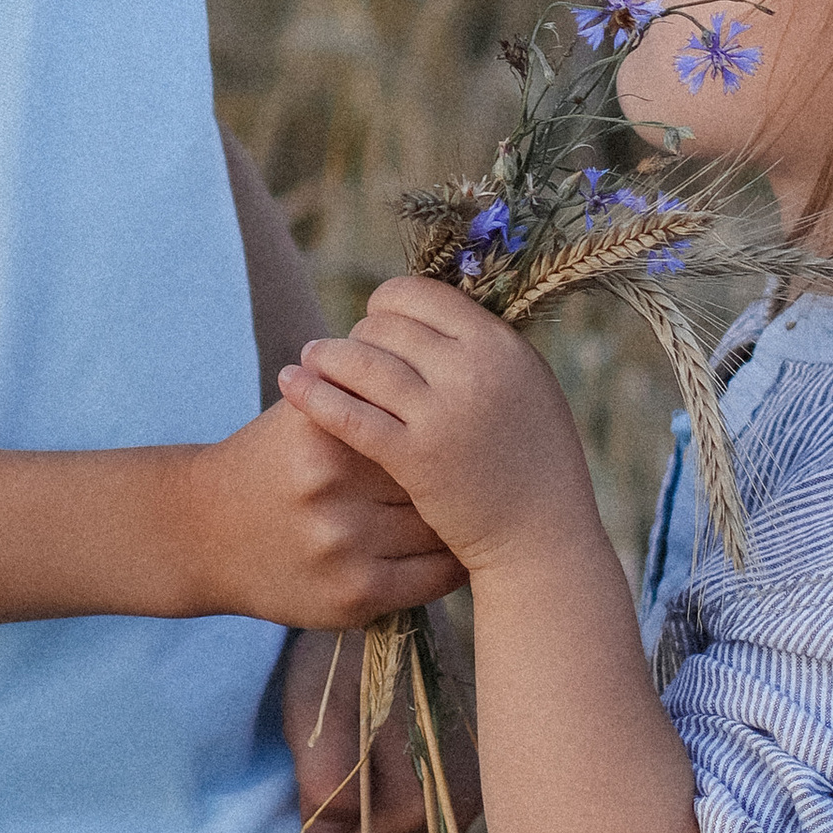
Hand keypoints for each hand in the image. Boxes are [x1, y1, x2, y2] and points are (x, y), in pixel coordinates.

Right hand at [178, 396, 463, 627]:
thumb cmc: (270, 460)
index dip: (446, 425)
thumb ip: (365, 390)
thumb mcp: (304, 411)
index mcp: (324, 431)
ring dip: (461, 517)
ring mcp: (343, 547)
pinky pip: (433, 579)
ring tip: (478, 503)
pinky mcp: (353, 597)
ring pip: (439, 527)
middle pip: (431, 474)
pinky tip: (461, 545)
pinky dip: (453, 561)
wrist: (202, 532)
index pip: (416, 422)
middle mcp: (331, 488)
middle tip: (481, 466)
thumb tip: (447, 366)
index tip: (470, 424)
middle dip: (456, 472)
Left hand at [279, 278, 598, 574]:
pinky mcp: (416, 457)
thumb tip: (431, 314)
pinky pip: (350, 414)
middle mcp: (474, 369)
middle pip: (386, 326)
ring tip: (308, 359)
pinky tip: (290, 384)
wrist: (542, 538)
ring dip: (326, 355)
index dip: (388, 304)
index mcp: (501, 344)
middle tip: (340, 351)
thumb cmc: (532, 462)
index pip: (422, 294)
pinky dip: (314, 394)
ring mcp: (443, 413)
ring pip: (362, 361)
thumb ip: (483, 350)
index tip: (375, 321)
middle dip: (357, 335)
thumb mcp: (526, 386)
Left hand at [279, 617, 484, 832]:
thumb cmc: (347, 656)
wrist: (396, 615)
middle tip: (309, 815)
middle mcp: (461, 804)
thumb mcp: (319, 709)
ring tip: (338, 804)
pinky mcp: (473, 791)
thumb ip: (324, 777)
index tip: (296, 822)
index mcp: (422, 790)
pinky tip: (370, 804)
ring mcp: (473, 800)